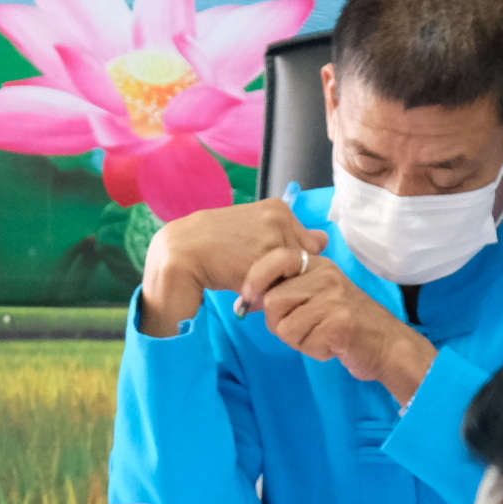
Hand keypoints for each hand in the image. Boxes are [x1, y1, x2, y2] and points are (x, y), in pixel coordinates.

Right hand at [136, 198, 327, 334]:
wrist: (178, 255)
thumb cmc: (212, 249)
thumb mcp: (254, 235)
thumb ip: (290, 236)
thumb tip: (324, 240)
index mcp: (277, 209)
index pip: (305, 247)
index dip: (284, 265)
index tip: (259, 266)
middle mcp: (279, 218)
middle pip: (300, 261)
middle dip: (280, 275)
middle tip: (247, 274)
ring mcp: (273, 236)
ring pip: (290, 275)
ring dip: (271, 287)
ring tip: (241, 280)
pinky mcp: (264, 257)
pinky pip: (279, 286)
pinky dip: (263, 294)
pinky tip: (241, 288)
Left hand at [250, 255, 436, 402]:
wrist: (387, 344)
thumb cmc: (346, 322)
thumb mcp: (317, 296)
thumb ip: (287, 291)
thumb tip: (248, 296)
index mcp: (318, 266)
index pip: (276, 258)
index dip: (256, 278)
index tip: (248, 296)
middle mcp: (326, 276)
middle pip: (272, 300)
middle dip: (279, 322)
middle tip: (303, 328)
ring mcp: (333, 298)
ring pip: (283, 325)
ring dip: (296, 339)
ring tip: (319, 335)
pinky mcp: (338, 323)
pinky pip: (301, 341)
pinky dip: (311, 349)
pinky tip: (330, 344)